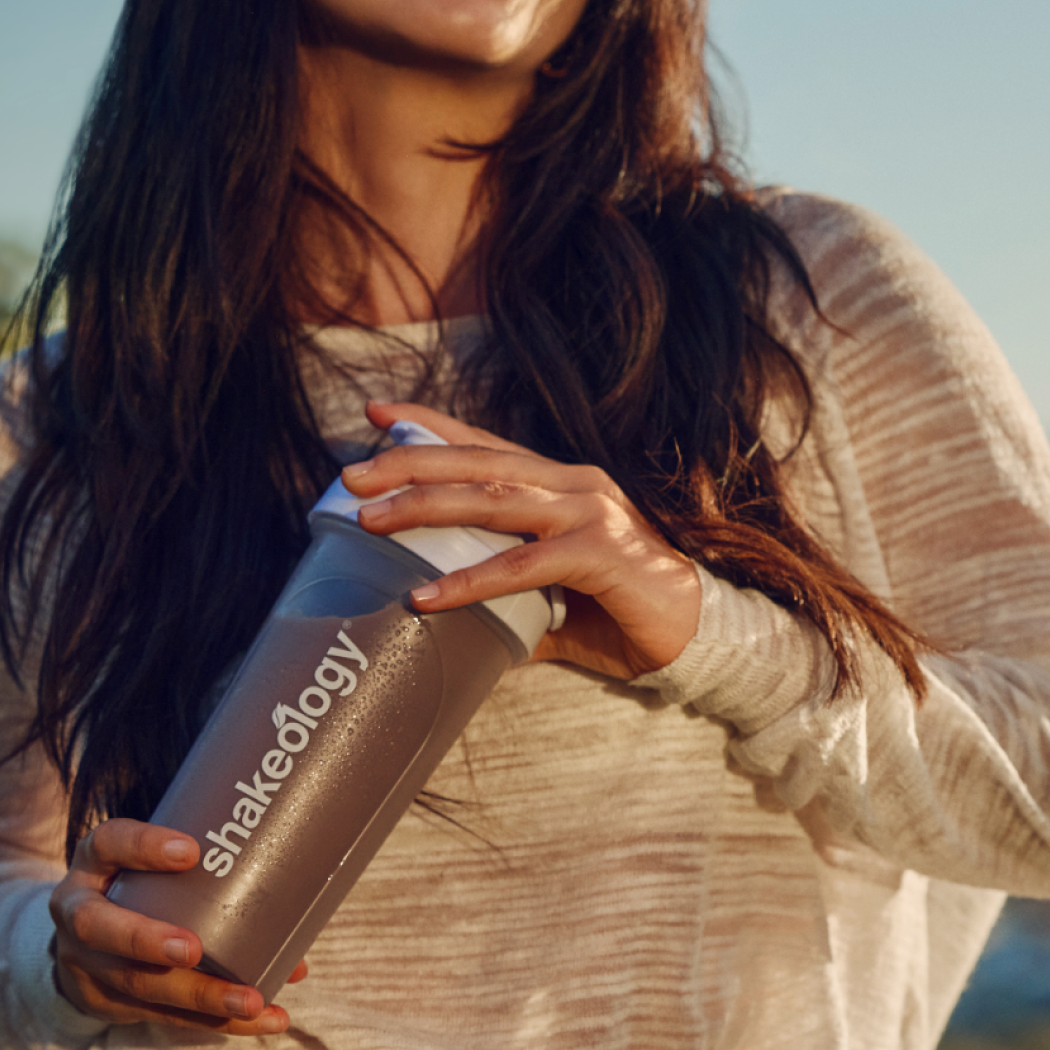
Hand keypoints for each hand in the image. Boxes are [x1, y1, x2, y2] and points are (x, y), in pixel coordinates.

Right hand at [49, 817, 308, 1034]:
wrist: (82, 946)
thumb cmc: (137, 892)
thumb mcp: (144, 867)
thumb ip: (196, 871)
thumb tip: (297, 892)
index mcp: (91, 865)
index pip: (107, 844)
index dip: (142, 848)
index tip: (191, 851)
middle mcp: (77, 913)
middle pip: (99, 928)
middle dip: (146, 941)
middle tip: (193, 950)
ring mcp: (87, 965)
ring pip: (138, 985)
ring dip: (198, 995)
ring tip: (250, 1001)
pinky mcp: (108, 1004)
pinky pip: (163, 1016)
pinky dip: (214, 1022)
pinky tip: (258, 1021)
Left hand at [338, 402, 704, 679]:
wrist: (698, 634)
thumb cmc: (619, 610)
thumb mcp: (547, 591)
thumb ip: (500, 593)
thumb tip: (444, 614)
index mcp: (558, 483)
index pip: (483, 445)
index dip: (429, 426)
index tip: (374, 414)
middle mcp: (572, 484)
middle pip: (476, 463)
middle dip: (408, 462)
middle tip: (350, 476)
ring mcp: (589, 513)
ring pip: (493, 499)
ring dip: (426, 505)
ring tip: (370, 521)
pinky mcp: (601, 553)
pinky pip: (523, 565)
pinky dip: (471, 580)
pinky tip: (427, 596)